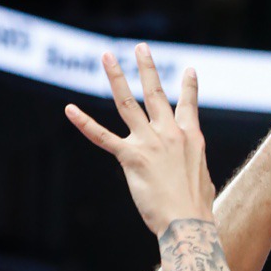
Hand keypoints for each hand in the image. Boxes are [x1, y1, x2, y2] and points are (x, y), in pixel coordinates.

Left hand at [65, 44, 214, 237]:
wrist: (188, 221)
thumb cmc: (197, 208)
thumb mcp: (201, 179)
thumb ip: (192, 167)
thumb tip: (191, 172)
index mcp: (191, 138)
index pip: (189, 106)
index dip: (189, 87)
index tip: (189, 70)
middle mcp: (170, 133)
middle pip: (156, 93)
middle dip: (147, 68)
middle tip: (140, 48)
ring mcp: (150, 142)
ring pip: (128, 103)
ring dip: (116, 77)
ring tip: (108, 56)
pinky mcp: (131, 156)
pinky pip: (103, 136)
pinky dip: (84, 122)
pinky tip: (70, 110)